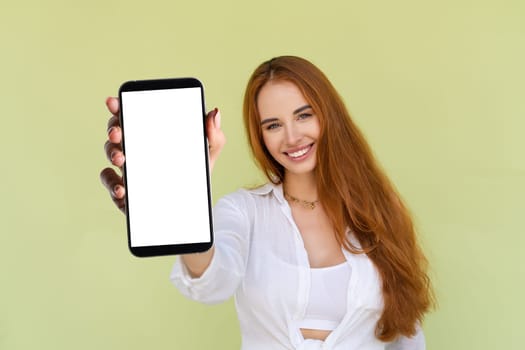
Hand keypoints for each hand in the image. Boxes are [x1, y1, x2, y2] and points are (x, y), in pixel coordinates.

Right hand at [99, 97, 225, 212]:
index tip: (114, 101)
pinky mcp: (125, 191)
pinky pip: (111, 184)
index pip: (133, 114)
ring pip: (111, 154)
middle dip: (113, 128)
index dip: (120, 106)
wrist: (192, 207)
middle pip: (117, 132)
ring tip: (122, 159)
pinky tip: (123, 188)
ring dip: (112, 153)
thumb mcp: (207, 155)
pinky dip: (112, 184)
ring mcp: (128, 169)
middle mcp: (136, 149)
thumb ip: (213, 136)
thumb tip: (214, 113)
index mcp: (152, 135)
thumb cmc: (194, 175)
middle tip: (117, 132)